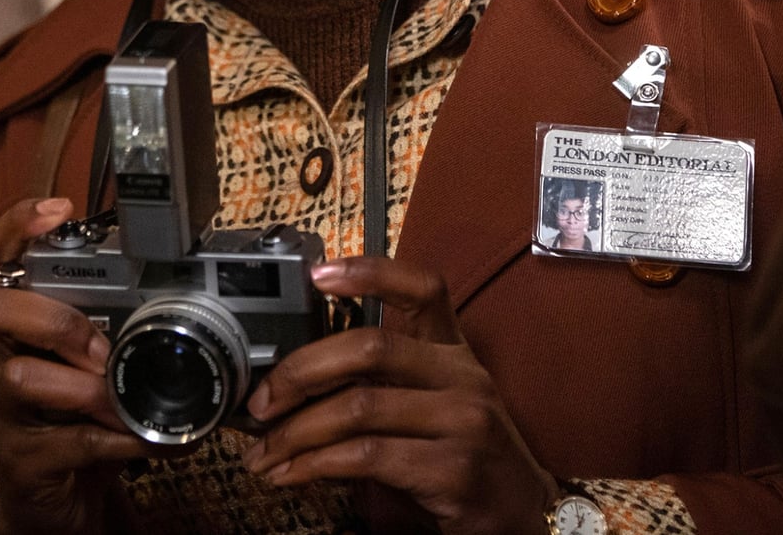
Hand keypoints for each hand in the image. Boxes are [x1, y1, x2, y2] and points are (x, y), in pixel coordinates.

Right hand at [0, 197, 147, 534]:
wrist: (60, 497)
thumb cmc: (81, 413)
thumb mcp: (99, 359)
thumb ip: (124, 323)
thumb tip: (193, 285)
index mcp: (21, 321)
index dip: (14, 226)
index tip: (57, 209)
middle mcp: (1, 357)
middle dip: (53, 318)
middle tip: (102, 346)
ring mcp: (4, 410)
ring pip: (18, 378)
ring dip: (82, 386)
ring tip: (121, 399)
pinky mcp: (21, 459)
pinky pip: (64, 442)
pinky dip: (114, 438)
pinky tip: (147, 438)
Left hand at [242, 257, 556, 534]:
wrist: (520, 516)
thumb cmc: (463, 457)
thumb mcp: (437, 405)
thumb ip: (385, 383)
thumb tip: (298, 380)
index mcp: (454, 353)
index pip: (422, 289)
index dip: (370, 273)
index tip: (318, 274)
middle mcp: (462, 377)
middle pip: (370, 347)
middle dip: (301, 371)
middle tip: (261, 400)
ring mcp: (462, 422)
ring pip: (358, 407)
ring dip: (296, 433)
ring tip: (265, 453)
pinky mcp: (451, 469)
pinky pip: (365, 456)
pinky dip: (315, 464)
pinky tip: (292, 473)